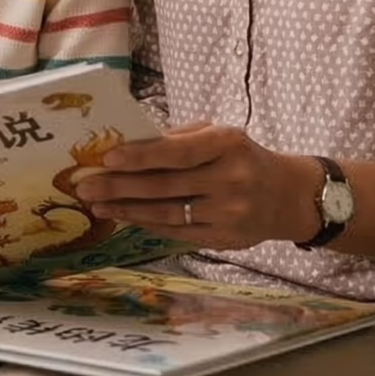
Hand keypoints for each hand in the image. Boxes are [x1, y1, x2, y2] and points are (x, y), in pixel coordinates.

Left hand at [72, 123, 322, 249]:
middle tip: (86, 186)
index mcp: (228, 144)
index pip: (178, 152)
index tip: (108, 157)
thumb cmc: (242, 158)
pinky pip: (177, 232)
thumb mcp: (219, 137)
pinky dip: (147, 224)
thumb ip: (179, 139)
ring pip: (167, 213)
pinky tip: (126, 217)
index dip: (141, 156)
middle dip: (120, 186)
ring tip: (97, 205)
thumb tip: (128, 146)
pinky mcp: (225, 239)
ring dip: (127, 209)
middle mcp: (231, 179)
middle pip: (165, 186)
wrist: (288, 195)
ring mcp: (229, 213)